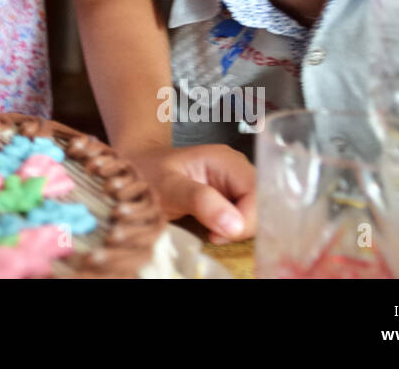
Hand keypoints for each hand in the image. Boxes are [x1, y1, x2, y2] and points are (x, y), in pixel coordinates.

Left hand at [127, 143, 256, 243]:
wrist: (136, 171)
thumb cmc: (149, 173)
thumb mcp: (169, 186)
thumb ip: (200, 201)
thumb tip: (236, 226)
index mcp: (228, 162)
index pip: (258, 194)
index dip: (246, 220)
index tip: (218, 234)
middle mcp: (238, 171)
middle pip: (262, 205)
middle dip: (243, 227)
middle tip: (214, 236)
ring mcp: (236, 186)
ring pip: (256, 215)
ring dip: (238, 230)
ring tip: (212, 233)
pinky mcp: (232, 200)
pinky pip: (245, 219)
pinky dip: (234, 231)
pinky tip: (216, 233)